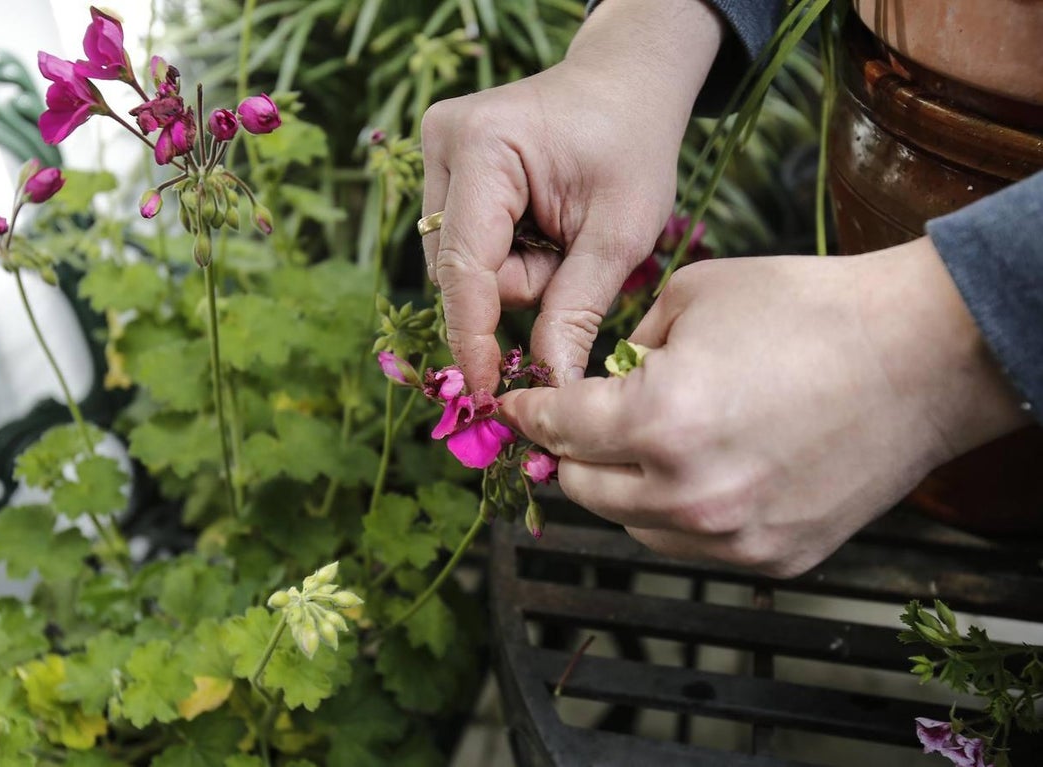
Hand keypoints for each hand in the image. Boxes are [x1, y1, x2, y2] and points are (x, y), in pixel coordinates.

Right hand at [420, 0, 723, 391]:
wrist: (626, 86)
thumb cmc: (632, 146)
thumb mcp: (620, 233)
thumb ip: (577, 310)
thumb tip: (551, 386)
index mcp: (483, 145)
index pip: (465, 266)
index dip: (473, 336)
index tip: (484, 392)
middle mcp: (441, 144)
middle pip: (459, 271)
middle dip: (518, 286)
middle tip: (571, 254)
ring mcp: (434, 153)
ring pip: (458, 265)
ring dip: (512, 274)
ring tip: (558, 232)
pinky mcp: (440, 168)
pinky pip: (462, 247)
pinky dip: (504, 256)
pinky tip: (536, 226)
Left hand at [500, 239, 1028, 576]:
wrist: (922, 355)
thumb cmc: (811, 310)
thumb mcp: (694, 296)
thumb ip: (629, 346)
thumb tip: (602, 377)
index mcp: (658, 421)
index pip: (559, 428)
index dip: (530, 412)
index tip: (518, 408)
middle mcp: (688, 494)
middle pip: (583, 489)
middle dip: (569, 452)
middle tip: (575, 423)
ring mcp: (731, 537)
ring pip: (632, 525)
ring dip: (621, 486)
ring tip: (644, 443)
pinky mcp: (772, 559)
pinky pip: (690, 545)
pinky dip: (675, 512)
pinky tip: (696, 470)